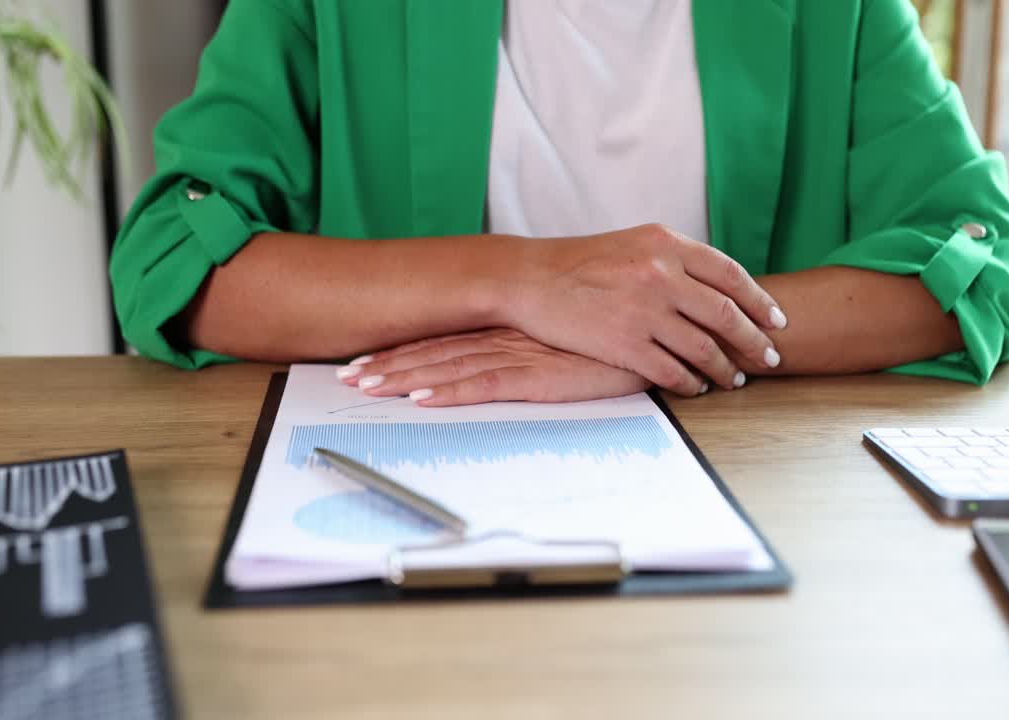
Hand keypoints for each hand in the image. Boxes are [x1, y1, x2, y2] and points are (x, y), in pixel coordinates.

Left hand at [337, 329, 651, 405]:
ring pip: (449, 366)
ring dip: (404, 377)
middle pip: (435, 350)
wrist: (661, 331)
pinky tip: (422, 398)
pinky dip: (451, 392)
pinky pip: (487, 385)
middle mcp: (508, 335)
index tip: (367, 358)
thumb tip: (511, 357)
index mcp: (510, 326)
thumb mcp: (566, 339)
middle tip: (346, 376)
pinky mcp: (542, 376)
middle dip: (388, 364)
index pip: (445, 337)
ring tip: (366, 387)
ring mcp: (522, 354)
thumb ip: (536, 345)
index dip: (404, 349)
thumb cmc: (616, 336)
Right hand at [504, 224, 785, 395]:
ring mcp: (644, 311)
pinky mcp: (624, 344)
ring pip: (704, 349)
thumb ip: (674, 260)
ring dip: (725, 370)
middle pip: (726, 315)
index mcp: (666, 244)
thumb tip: (717, 287)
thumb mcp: (633, 244)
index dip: (760, 301)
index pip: (730, 275)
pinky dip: (690, 384)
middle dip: (754, 342)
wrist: (529, 279)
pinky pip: (672, 372)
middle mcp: (661, 274)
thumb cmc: (578, 263)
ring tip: (734, 380)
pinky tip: (696, 388)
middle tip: (770, 358)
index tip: (777, 321)